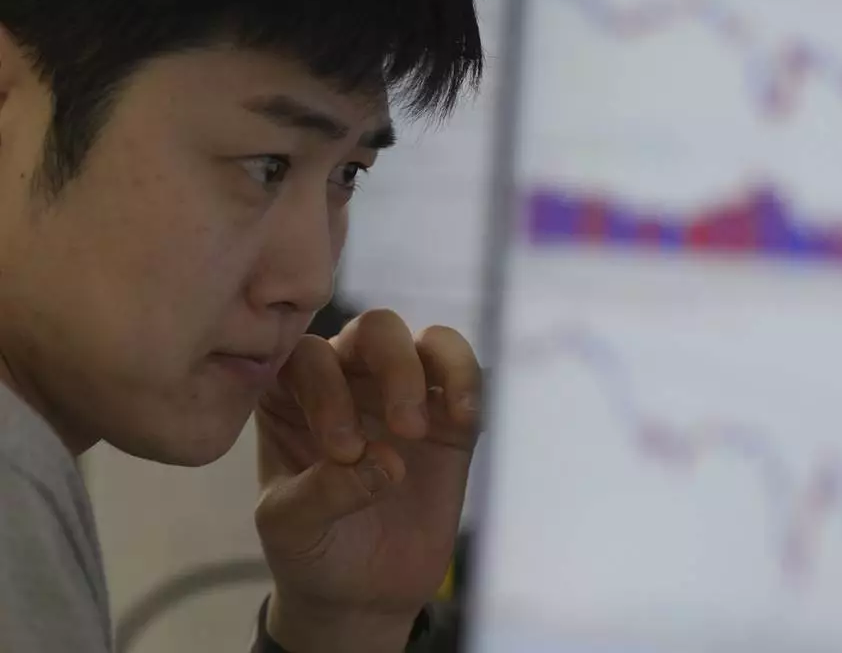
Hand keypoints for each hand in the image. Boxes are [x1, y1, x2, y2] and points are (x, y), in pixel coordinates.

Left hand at [254, 309, 481, 652]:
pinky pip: (467, 377)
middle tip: (402, 428)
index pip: (310, 357)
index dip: (329, 392)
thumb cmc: (311, 548)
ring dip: (435, 374)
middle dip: (392, 366)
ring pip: (429, 341)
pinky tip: (465, 419)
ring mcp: (405, 395)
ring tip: (425, 429)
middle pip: (375, 329)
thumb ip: (320, 492)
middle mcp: (350, 379)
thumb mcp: (290, 527)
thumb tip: (384, 464)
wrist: (361, 592)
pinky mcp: (451, 420)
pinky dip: (469, 385)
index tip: (344, 450)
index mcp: (293, 393)